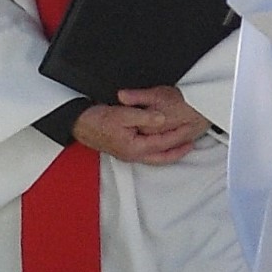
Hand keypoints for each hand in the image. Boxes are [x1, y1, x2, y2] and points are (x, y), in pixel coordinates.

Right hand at [74, 89, 207, 165]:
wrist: (79, 124)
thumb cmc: (97, 120)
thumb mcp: (122, 114)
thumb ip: (144, 117)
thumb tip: (163, 119)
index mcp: (134, 148)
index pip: (162, 143)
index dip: (177, 136)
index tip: (189, 129)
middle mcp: (133, 155)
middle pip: (161, 157)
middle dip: (177, 151)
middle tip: (191, 144)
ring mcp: (129, 154)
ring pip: (155, 157)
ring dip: (169, 152)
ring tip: (182, 145)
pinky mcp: (125, 149)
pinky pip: (147, 152)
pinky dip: (158, 149)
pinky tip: (161, 143)